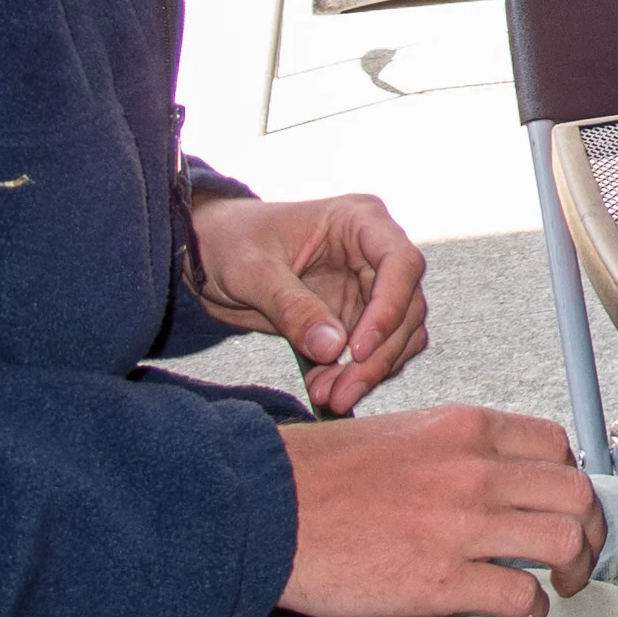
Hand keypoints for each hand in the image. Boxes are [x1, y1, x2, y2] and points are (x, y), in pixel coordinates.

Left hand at [190, 194, 427, 415]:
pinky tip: (323, 386)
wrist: (211, 255)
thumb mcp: (252, 270)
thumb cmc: (231, 242)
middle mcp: (375, 253)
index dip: (390, 308)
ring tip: (327, 395)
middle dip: (377, 356)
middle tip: (340, 392)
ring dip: (369, 372)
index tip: (357, 350)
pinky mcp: (357, 318)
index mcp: (360, 221)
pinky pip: (375, 353)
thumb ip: (292, 307)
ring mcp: (370, 287)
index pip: (401, 263)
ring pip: (399, 336)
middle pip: (407, 307)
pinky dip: (356, 376)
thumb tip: (332, 348)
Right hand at [278, 407, 600, 616]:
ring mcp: (464, 525)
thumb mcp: (404, 431)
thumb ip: (456, 447)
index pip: (556, 445)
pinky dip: (533, 610)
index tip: (563, 503)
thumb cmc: (322, 473)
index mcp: (467, 429)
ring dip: (575, 569)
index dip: (569, 479)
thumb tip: (491, 469)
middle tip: (579, 552)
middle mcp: (476, 470)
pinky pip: (520, 596)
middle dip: (590, 528)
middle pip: (576, 494)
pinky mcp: (444, 580)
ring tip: (560, 586)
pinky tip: (522, 614)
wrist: (268, 508)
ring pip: (565, 541)